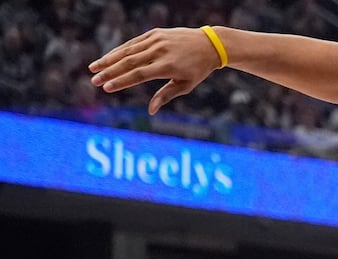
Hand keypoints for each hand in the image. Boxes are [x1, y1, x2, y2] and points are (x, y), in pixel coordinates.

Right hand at [89, 28, 225, 113]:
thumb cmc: (197, 69)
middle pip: (129, 62)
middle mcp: (159, 51)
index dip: (122, 81)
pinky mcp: (154, 33)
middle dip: (109, 72)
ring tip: (93, 68)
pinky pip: (133, 42)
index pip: (139, 75)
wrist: (208, 44)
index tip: (107, 88)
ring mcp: (156, 40)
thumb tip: (151, 111)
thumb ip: (166, 96)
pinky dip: (120, 50)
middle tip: (94, 81)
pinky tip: (108, 57)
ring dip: (109, 59)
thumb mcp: (185, 85)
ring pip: (127, 50)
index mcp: (167, 66)